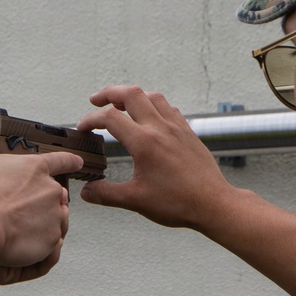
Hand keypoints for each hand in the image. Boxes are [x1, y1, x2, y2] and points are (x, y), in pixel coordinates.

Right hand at [0, 151, 81, 282]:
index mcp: (35, 168)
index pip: (61, 160)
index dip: (70, 161)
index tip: (78, 163)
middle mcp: (51, 189)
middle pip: (55, 195)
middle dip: (41, 202)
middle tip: (18, 210)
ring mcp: (54, 214)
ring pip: (53, 219)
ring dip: (39, 223)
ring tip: (16, 228)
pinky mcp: (52, 238)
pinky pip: (49, 241)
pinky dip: (37, 243)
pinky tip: (19, 242)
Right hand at [77, 85, 234, 229]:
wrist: (213, 203)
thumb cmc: (178, 203)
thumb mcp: (135, 201)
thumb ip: (106, 194)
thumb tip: (86, 191)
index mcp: (145, 143)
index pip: (110, 118)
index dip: (90, 119)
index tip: (82, 128)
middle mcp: (161, 128)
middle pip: (131, 94)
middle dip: (109, 92)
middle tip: (95, 100)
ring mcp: (177, 127)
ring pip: (152, 96)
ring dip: (133, 95)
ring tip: (119, 104)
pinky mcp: (188, 132)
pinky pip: (169, 107)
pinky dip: (153, 104)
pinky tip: (149, 116)